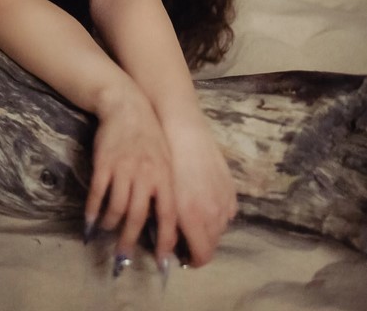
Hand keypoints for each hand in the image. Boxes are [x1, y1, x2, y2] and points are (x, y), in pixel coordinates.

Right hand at [85, 87, 177, 263]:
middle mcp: (145, 175)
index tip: (162, 260)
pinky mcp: (104, 164)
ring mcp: (123, 169)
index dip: (166, 240)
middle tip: (123, 258)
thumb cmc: (150, 134)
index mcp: (164, 176)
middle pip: (138, 217)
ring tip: (107, 231)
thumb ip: (165, 186)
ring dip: (110, 225)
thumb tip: (166, 219)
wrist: (127, 105)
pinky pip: (98, 194)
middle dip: (129, 241)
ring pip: (117, 207)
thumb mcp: (166, 158)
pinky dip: (93, 211)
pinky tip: (90, 222)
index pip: (168, 215)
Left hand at [166, 114, 236, 266]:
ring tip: (195, 217)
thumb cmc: (169, 165)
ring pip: (221, 227)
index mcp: (195, 220)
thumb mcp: (165, 199)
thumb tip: (171, 244)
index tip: (182, 256)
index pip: (203, 256)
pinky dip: (218, 212)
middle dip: (200, 245)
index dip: (193, 260)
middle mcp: (215, 214)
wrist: (185, 135)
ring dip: (209, 229)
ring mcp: (225, 200)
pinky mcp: (231, 188)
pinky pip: (228, 210)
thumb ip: (170, 226)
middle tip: (185, 236)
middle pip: (213, 244)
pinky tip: (206, 201)